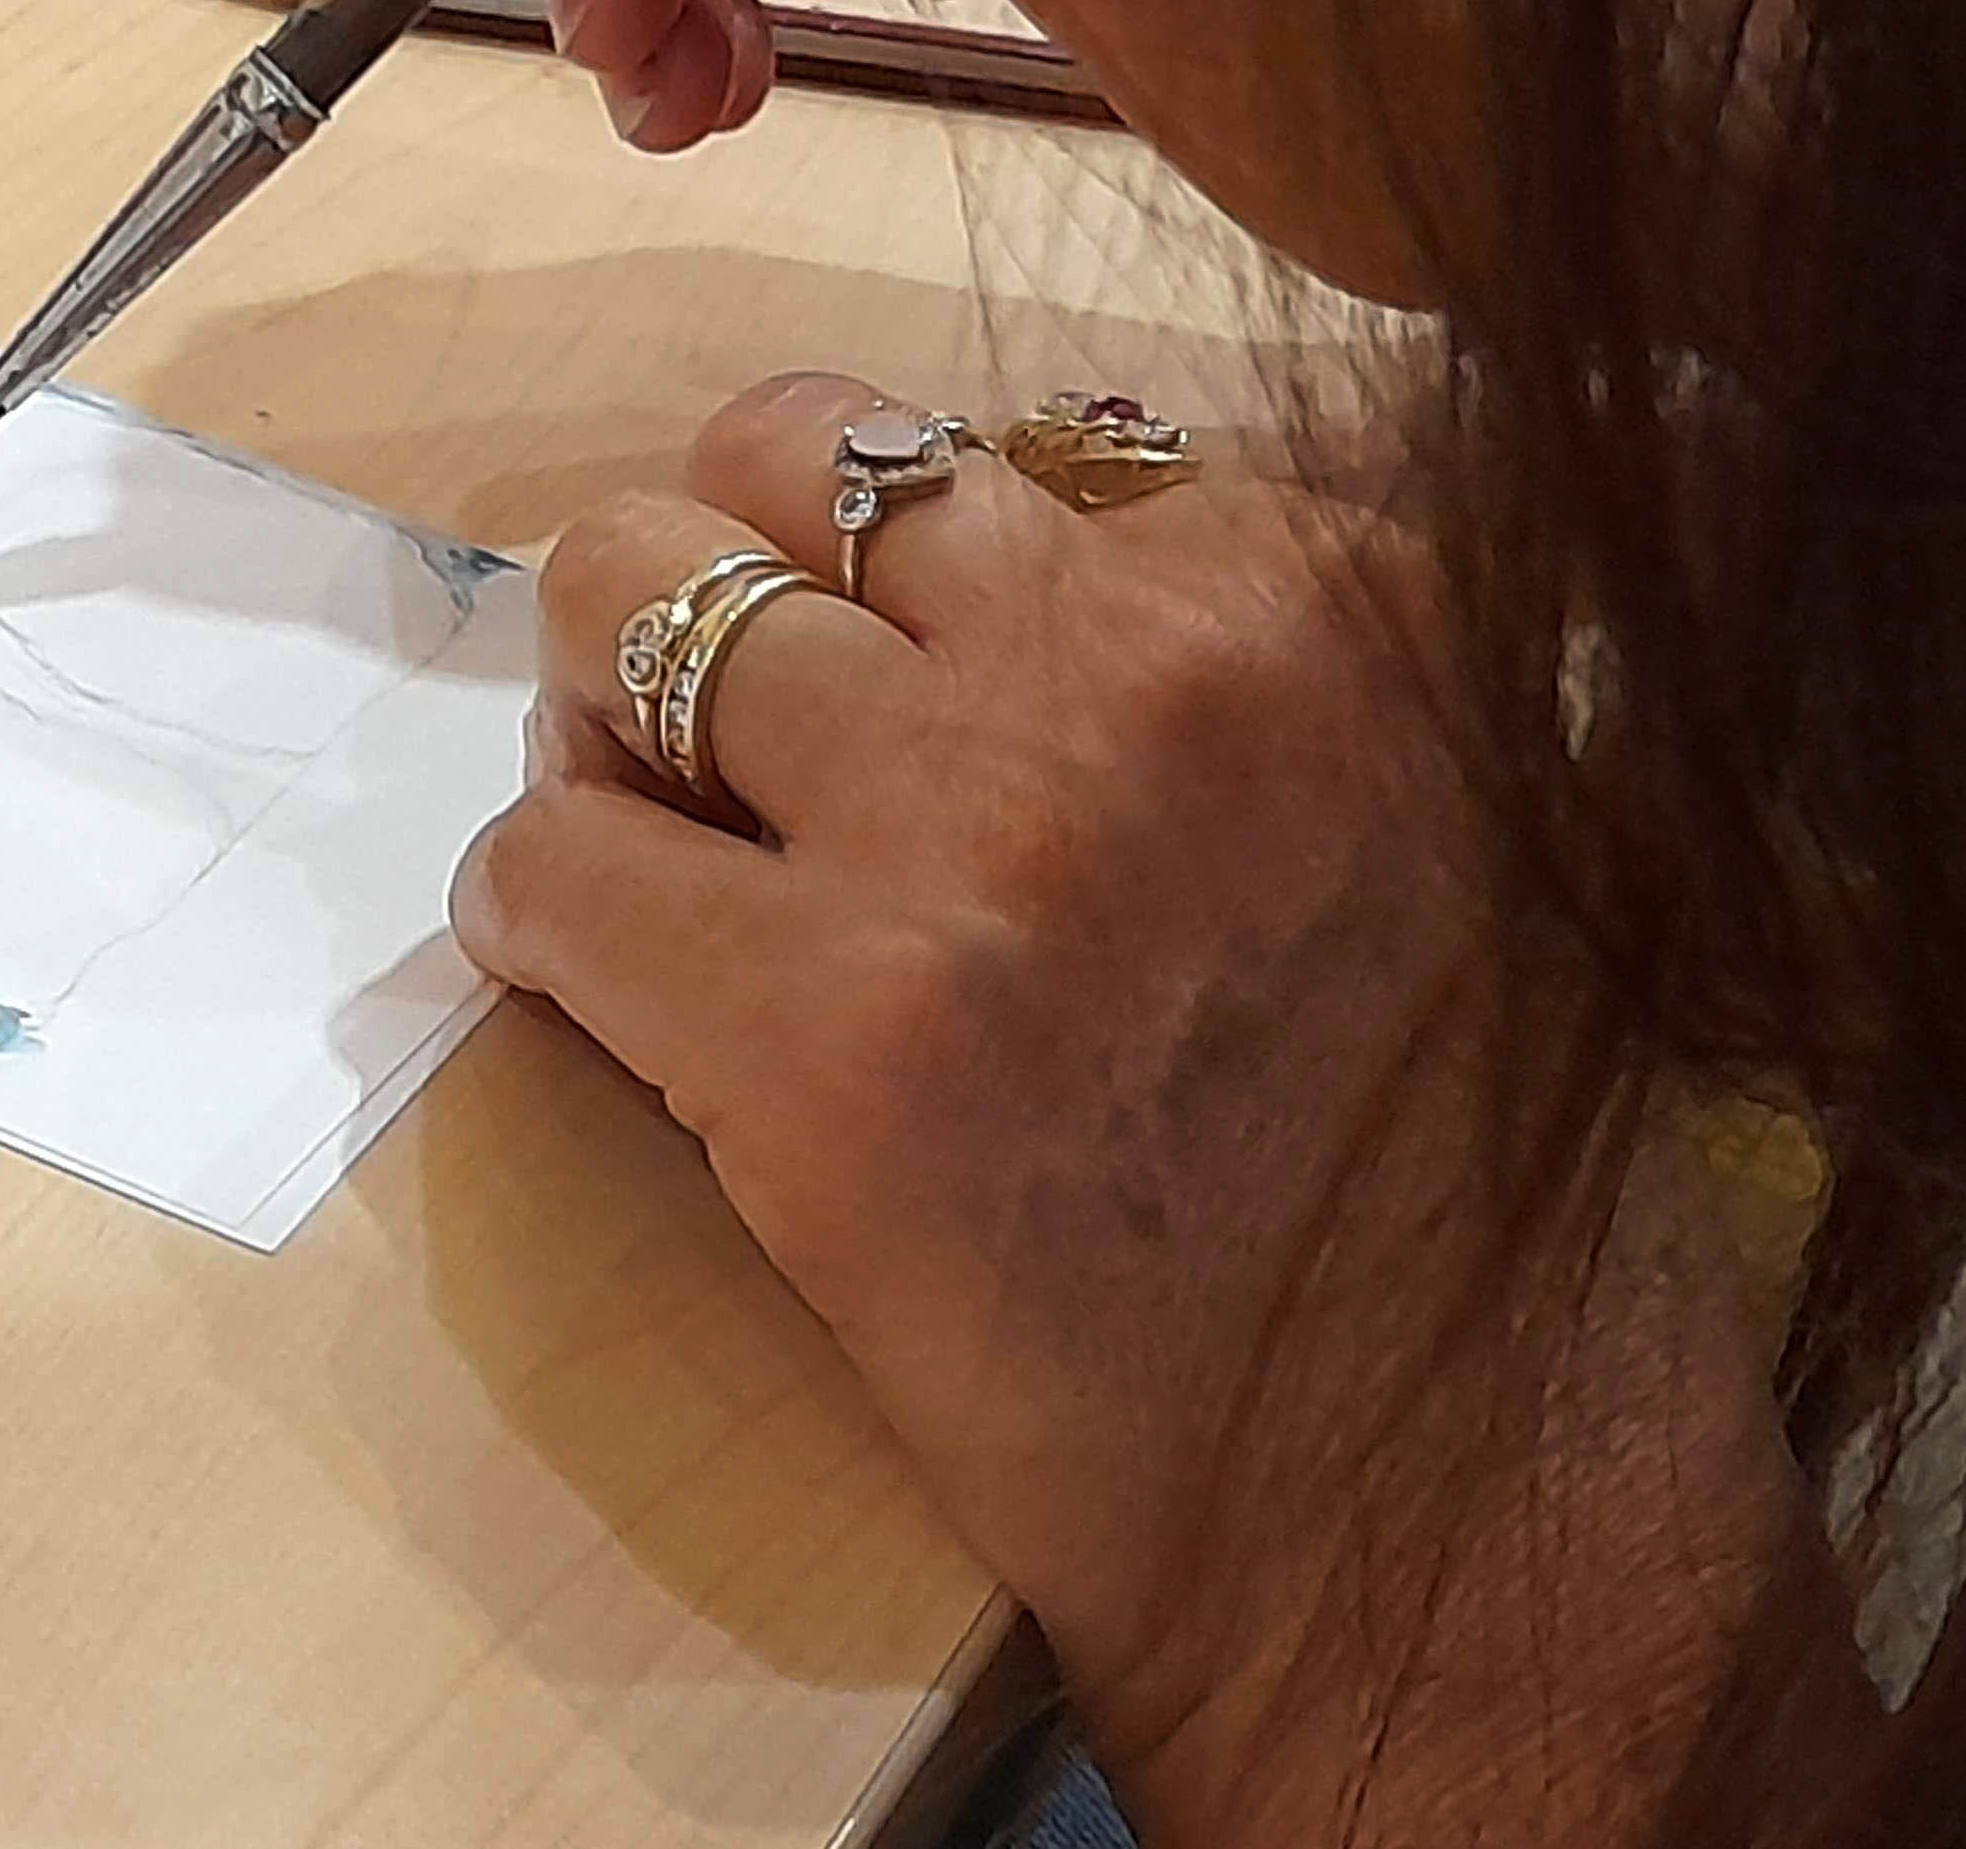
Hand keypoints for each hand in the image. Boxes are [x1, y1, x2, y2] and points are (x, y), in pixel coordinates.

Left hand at [451, 376, 1803, 1840]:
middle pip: (780, 459)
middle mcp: (1158, 663)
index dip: (879, 574)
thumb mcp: (1429, 816)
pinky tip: (591, 991)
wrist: (1433, 1515)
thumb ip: (1239, 663)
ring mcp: (985, 831)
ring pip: (625, 598)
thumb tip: (955, 558)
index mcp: (1326, 593)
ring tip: (640, 844)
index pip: (971, 450)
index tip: (873, 691)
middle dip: (710, 575)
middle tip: (702, 728)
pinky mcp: (828, 1028)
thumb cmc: (1433, 1196)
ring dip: (600, 720)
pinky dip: (531, 914)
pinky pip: (548, 860)